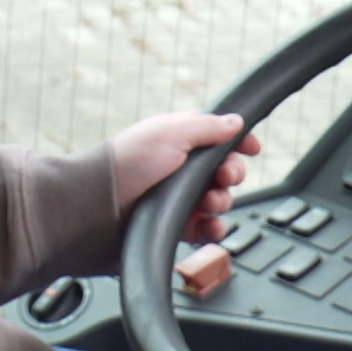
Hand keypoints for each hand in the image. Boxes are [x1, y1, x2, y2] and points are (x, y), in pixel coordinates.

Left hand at [109, 111, 260, 243]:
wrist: (100, 204)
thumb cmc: (129, 161)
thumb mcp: (171, 132)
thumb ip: (207, 126)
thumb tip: (236, 121)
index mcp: (178, 140)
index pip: (218, 138)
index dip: (238, 143)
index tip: (251, 149)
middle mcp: (180, 168)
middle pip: (223, 171)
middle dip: (231, 174)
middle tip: (224, 177)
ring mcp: (178, 198)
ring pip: (218, 200)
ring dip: (221, 201)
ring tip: (209, 202)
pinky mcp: (175, 225)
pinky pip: (206, 228)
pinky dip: (214, 228)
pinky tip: (211, 225)